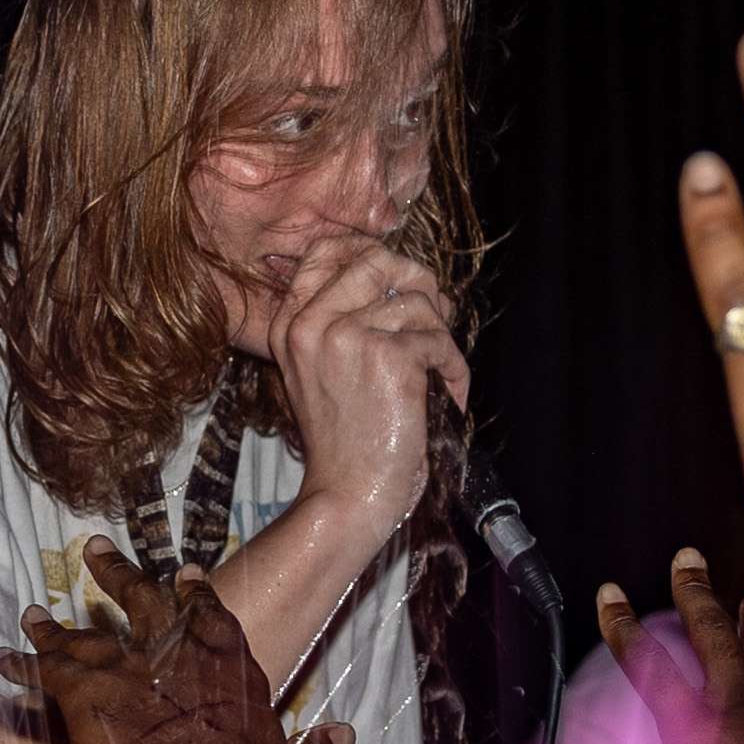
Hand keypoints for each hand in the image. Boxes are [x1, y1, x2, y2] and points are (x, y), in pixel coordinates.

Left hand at [0, 540, 342, 743]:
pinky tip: (1, 654)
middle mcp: (179, 656)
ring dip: (58, 621)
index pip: (211, 616)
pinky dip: (23, 659)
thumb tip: (344, 734)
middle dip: (117, 573)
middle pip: (143, 602)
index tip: (183, 574)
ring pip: (86, 632)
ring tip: (33, 609)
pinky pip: (45, 668)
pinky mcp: (86, 696)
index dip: (195, 594)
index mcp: (232, 669)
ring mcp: (130, 670)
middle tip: (92, 549)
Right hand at [269, 231, 472, 533]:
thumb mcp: (318, 372)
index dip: (369, 250)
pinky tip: (448, 395)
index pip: (324, 251)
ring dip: (441, 338)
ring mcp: (349, 336)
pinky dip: (454, 369)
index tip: (398, 278)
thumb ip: (342, 320)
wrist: (348, 493)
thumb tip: (407, 277)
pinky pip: (439, 339)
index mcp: (289, 325)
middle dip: (418, 282)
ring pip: (418, 303)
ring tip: (439, 375)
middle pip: (377, 261)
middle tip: (435, 317)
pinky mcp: (390, 356)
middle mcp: (312, 323)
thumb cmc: (343, 440)